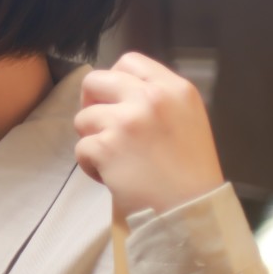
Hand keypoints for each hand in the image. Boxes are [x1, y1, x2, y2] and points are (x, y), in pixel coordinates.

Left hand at [74, 52, 225, 221]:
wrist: (190, 212)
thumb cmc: (191, 173)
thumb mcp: (188, 121)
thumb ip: (158, 101)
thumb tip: (118, 92)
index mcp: (175, 89)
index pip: (130, 61)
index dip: (114, 79)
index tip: (115, 100)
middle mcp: (151, 98)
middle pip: (95, 81)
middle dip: (91, 104)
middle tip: (102, 127)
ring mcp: (126, 120)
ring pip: (83, 118)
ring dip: (93, 140)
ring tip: (116, 161)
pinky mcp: (106, 146)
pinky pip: (81, 148)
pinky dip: (91, 165)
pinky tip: (113, 178)